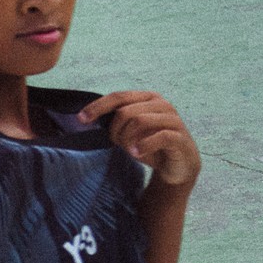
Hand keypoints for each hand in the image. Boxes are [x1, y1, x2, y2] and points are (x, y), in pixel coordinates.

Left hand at [77, 92, 200, 188]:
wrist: (177, 166)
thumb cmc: (151, 146)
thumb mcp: (130, 132)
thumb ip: (116, 122)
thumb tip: (88, 118)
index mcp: (148, 98)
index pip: (119, 96)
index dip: (98, 106)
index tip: (81, 119)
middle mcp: (162, 104)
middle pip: (126, 111)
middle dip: (115, 131)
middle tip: (118, 144)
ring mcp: (173, 119)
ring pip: (140, 121)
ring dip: (127, 139)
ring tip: (129, 151)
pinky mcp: (180, 136)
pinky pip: (160, 136)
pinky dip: (144, 145)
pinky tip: (136, 153)